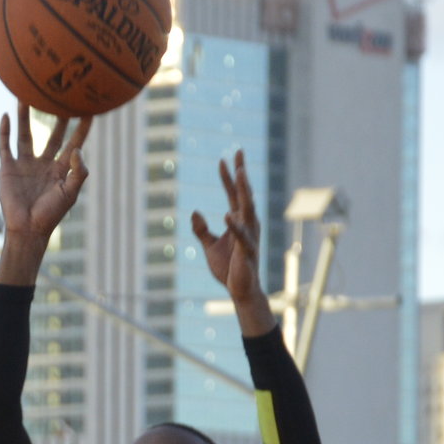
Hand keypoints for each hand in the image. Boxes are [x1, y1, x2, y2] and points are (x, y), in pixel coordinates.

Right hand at [0, 104, 89, 284]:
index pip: (73, 142)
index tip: (90, 108)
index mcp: (60, 169)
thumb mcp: (71, 193)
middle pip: (51, 134)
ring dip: (26, 116)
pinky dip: (5, 131)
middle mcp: (43, 163)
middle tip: (61, 95)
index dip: (82, 127)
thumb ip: (79, 171)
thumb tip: (78, 149)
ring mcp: (25, 164)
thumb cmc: (50, 215)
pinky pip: (5, 145)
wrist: (27, 230)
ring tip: (27, 96)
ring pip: (26, 134)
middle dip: (56, 116)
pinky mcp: (8, 168)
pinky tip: (5, 116)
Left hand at [190, 150, 273, 336]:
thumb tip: (194, 212)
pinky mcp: (247, 252)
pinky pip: (241, 236)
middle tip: (239, 153)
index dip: (228, 177)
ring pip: (247, 209)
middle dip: (241, 174)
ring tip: (240, 173)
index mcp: (239, 221)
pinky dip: (235, 226)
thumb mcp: (210, 246)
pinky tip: (228, 215)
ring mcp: (249, 236)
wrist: (240, 290)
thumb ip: (201, 230)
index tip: (223, 159)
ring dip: (243, 191)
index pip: (233, 194)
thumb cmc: (228, 268)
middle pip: (243, 194)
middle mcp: (247, 224)